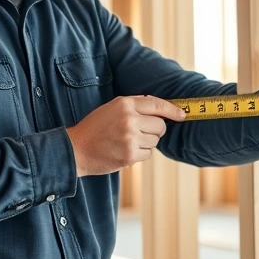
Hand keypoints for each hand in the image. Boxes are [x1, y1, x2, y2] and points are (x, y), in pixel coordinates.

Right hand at [65, 95, 185, 176]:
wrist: (76, 149)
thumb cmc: (95, 128)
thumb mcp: (112, 108)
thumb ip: (134, 105)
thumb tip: (160, 108)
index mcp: (125, 103)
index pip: (157, 105)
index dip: (172, 110)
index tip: (182, 115)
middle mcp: (129, 119)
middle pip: (160, 126)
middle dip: (155, 131)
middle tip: (139, 133)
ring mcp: (130, 137)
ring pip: (155, 141)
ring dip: (146, 143)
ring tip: (126, 142)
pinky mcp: (130, 155)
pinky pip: (148, 154)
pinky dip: (140, 154)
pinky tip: (124, 151)